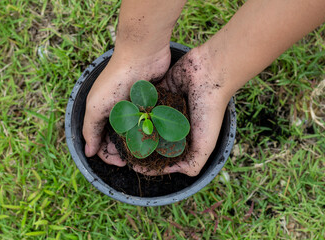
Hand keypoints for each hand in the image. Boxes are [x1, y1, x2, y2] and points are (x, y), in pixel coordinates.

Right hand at [82, 47, 170, 165]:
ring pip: (133, 134)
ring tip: (146, 150)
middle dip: (123, 151)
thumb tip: (88, 153)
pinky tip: (155, 138)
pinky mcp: (149, 104)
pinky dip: (150, 132)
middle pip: (117, 140)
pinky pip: (149, 124)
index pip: (100, 142)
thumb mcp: (96, 106)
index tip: (120, 162)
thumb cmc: (116, 81)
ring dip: (137, 143)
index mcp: (100, 113)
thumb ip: (91, 130)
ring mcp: (133, 109)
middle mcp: (116, 113)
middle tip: (134, 158)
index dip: (107, 155)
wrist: (142, 56)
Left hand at [133, 46, 233, 175]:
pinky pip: (145, 101)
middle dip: (139, 144)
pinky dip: (137, 105)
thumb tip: (172, 171)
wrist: (210, 73)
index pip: (164, 155)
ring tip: (118, 131)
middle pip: (153, 138)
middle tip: (122, 148)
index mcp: (185, 137)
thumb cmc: (209, 110)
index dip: (150, 162)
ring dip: (135, 124)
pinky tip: (123, 111)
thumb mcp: (206, 144)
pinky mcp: (161, 90)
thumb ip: (193, 163)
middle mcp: (175, 124)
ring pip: (147, 120)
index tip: (134, 164)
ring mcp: (167, 107)